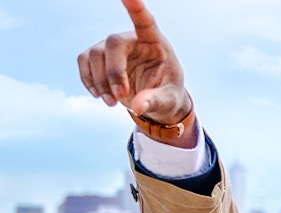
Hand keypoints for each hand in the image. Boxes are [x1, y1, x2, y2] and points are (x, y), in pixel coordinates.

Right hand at [77, 0, 194, 139]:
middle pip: (113, 44)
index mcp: (155, 43)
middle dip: (113, 72)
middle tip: (120, 97)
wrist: (154, 99)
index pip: (145, 22)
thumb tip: (139, 107)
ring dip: (99, 82)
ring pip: (94, 55)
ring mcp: (112, 46)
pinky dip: (88, 80)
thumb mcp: (169, 101)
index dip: (136, 9)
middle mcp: (131, 39)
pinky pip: (83, 61)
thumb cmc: (167, 94)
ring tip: (112, 103)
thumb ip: (156, 101)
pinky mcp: (98, 56)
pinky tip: (99, 95)